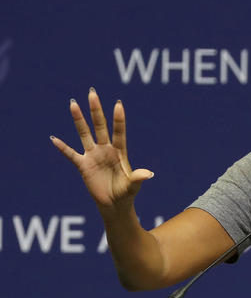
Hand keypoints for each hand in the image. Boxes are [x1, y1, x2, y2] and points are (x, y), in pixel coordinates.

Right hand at [50, 88, 152, 209]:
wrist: (114, 204)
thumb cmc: (126, 193)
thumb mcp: (133, 186)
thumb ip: (138, 178)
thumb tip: (149, 174)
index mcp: (120, 152)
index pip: (119, 132)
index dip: (119, 119)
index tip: (118, 104)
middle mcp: (106, 150)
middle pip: (100, 126)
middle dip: (96, 110)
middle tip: (92, 93)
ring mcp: (94, 156)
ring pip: (85, 134)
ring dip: (79, 120)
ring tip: (73, 103)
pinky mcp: (83, 165)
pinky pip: (71, 154)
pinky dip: (62, 148)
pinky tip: (54, 139)